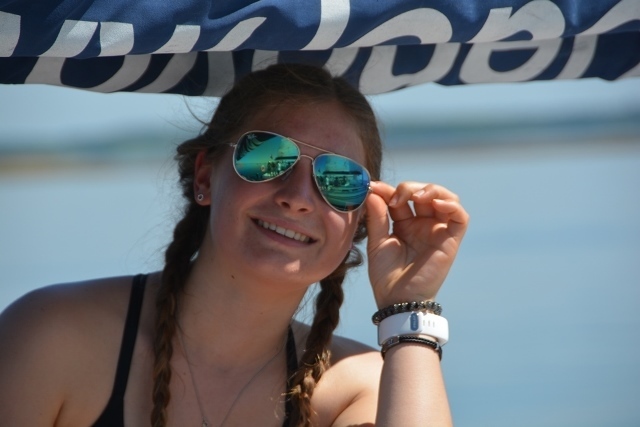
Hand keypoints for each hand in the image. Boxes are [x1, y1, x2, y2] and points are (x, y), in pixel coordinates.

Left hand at [364, 181, 468, 307]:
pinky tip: (436, 203)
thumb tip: (373, 192)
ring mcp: (438, 231)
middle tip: (396, 196)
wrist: (398, 300)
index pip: (402, 197)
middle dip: (410, 188)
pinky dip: (451, 205)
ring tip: (416, 197)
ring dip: (432, 190)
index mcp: (405, 224)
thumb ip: (377, 217)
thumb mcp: (377, 242)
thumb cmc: (386, 276)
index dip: (389, 189)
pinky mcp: (451, 240)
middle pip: (424, 192)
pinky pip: (460, 217)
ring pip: (445, 198)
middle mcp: (423, 224)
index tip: (373, 187)